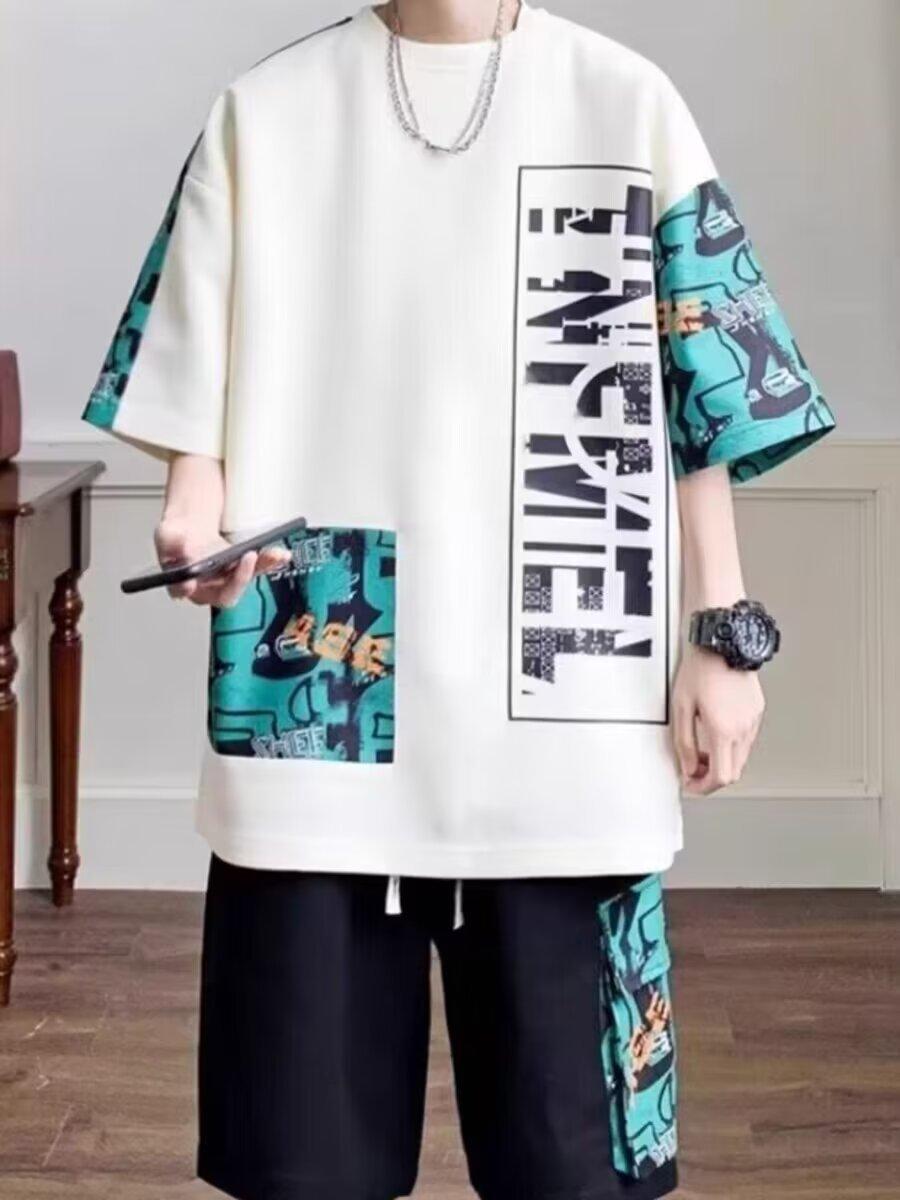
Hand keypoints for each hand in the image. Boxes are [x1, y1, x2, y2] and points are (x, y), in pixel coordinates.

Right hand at [154, 516, 292, 607]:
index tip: (196, 579)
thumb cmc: (176, 537)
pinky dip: (270, 561)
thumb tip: (182, 548)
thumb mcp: (167, 534)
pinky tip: (281, 554)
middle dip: (239, 577)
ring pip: (245, 579)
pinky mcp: (241, 570)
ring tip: (273, 554)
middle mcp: (207, 588)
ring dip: (261, 567)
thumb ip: (170, 542)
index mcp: (183, 585)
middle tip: (247, 557)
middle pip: (226, 591)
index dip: (193, 588)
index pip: (187, 592)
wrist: (191, 528)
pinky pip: (257, 568)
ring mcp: (227, 580)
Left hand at [671, 642, 764, 793]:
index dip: (703, 787)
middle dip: (712, 777)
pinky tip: (716, 733)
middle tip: (694, 771)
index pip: (720, 777)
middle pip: (733, 771)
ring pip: (741, 757)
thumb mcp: (681, 708)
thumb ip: (684, 742)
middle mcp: (743, 728)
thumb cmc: (701, 669)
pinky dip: (731, 746)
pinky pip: (746, 739)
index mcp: (723, 730)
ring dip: (722, 761)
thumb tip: (688, 766)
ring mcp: (753, 720)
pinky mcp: (757, 711)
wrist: (723, 644)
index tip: (691, 785)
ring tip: (702, 750)